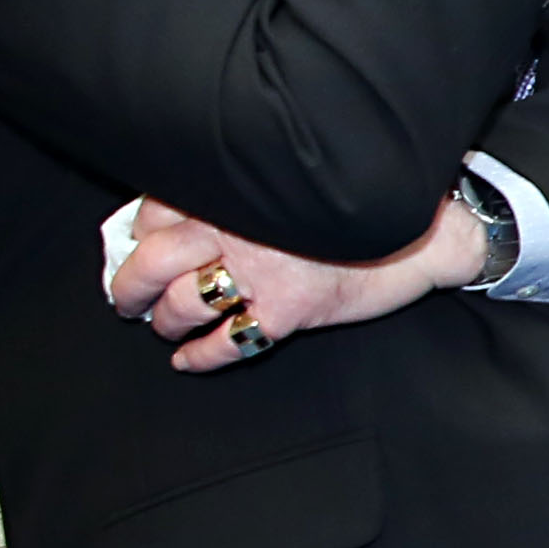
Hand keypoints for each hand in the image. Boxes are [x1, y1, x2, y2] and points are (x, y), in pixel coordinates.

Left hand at [111, 191, 478, 374]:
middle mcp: (237, 229)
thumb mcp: (286, 188)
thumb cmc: (354, 206)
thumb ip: (237, 197)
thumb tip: (179, 219)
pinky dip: (199, 357)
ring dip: (165, 320)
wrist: (420, 232)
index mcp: (234, 192)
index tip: (142, 244)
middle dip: (129, 285)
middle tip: (128, 298)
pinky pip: (227, 344)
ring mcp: (261, 273)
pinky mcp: (288, 310)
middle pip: (151, 261)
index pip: (154, 213)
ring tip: (165, 324)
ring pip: (182, 305)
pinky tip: (189, 360)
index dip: (141, 234)